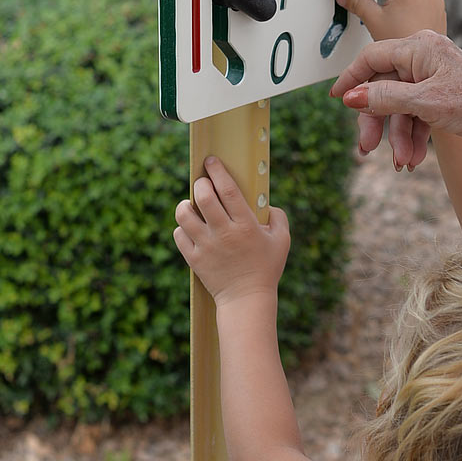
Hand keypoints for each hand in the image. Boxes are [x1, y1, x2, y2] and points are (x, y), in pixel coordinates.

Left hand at [173, 156, 290, 306]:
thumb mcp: (282, 242)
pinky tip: (191, 228)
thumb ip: (279, 218)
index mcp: (246, 226)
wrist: (246, 299)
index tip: (211, 161)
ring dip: (186, 205)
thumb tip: (267, 204)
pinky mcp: (194, 259)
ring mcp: (206, 247)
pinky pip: (179, 235)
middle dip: (201, 184)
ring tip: (192, 205)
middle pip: (203, 197)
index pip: (228, 190)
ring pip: (184, 214)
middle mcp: (224, 234)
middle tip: (203, 184)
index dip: (218, 171)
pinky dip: (182, 228)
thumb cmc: (266, 268)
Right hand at [329, 29, 461, 167]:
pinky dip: (415, 136)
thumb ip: (385, 98)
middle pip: (385, 87)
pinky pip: (417, 114)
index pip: (373, 57)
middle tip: (367, 148)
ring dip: (400, 136)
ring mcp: (434, 77)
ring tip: (403, 162)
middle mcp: (425, 57)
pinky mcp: (443, 96)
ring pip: (401, 106)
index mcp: (420, 47)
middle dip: (378, 121)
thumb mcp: (425, 102)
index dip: (352, 78)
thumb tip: (350, 96)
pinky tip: (416, 158)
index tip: (336, 97)